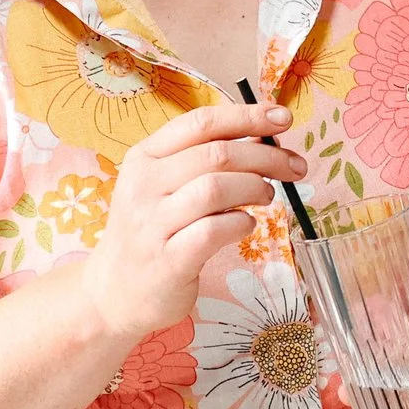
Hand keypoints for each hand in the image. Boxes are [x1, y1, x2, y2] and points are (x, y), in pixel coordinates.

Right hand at [80, 103, 307, 344]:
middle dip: (267, 156)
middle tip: (295, 166)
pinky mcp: (168, 260)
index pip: (201, 123)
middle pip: (216, 154)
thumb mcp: (165, 186)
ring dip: (255, 187)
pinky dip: (242, 223)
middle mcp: (143, 185)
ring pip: (216, 187)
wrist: (113, 292)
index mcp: (145, 157)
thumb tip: (265, 138)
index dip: (248, 116)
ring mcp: (152, 223)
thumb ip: (205, 160)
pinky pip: (215, 230)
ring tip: (267, 196)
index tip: (283, 118)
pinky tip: (247, 225)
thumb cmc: (151, 231)